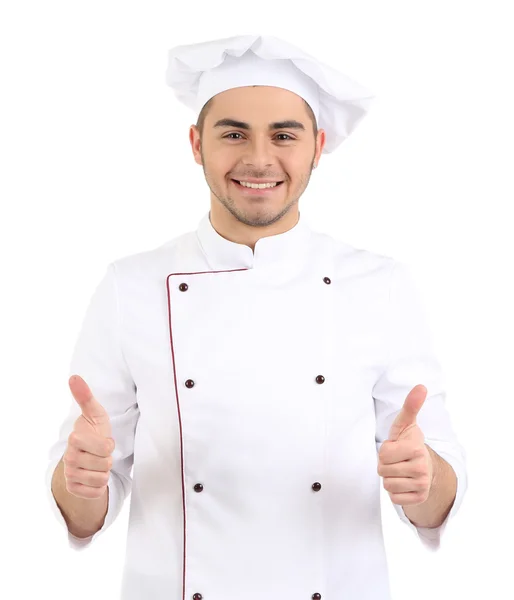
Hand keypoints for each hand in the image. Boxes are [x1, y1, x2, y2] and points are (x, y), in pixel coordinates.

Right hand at [63, 375, 113, 498]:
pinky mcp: (74, 489)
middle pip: (105, 465)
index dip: (109, 444)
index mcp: (74, 439)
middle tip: (100, 453)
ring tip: (97, 463)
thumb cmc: (94, 431)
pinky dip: (99, 486)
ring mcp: (69, 474)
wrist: (86, 454)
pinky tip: (93, 476)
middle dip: (107, 459)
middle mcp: (69, 458)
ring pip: (101, 479)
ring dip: (104, 472)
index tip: (102, 440)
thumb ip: (86, 396)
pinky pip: (96, 492)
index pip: (106, 448)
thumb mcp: (95, 413)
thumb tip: (74, 377)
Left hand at [377, 384, 433, 505]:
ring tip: (400, 470)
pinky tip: (404, 482)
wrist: (424, 465)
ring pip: (388, 485)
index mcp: (416, 448)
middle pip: (383, 470)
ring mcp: (422, 485)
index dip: (385, 450)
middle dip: (386, 465)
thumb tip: (421, 386)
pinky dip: (396, 491)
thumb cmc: (409, 442)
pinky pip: (394, 498)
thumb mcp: (405, 424)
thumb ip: (410, 406)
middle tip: (397, 460)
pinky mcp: (419, 498)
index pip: (384, 454)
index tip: (396, 447)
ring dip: (390, 478)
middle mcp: (422, 468)